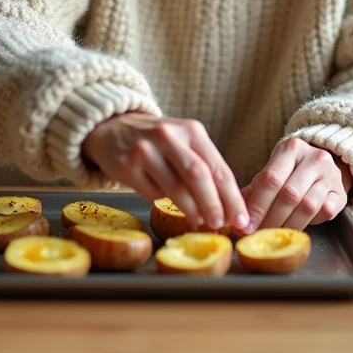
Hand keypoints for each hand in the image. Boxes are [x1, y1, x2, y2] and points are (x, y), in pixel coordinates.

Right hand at [82, 113, 248, 231]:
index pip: (218, 168)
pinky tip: (164, 200)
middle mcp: (169, 136)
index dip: (232, 197)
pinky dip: (161, 201)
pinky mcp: (126, 165)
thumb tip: (228, 207)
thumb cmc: (157, 141)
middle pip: (199, 176)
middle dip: (213, 205)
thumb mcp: (183, 141)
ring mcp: (145, 150)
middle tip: (220, 225)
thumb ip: (204, 166)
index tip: (240, 219)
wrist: (112, 127)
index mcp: (190, 130)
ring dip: (191, 210)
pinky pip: (151, 193)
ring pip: (175, 188)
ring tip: (200, 221)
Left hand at [241, 137, 352, 231]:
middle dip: (270, 219)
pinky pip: (325, 213)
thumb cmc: (291, 169)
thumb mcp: (273, 169)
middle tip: (256, 234)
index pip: (271, 179)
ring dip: (287, 224)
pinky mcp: (341, 194)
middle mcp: (315, 158)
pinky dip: (308, 223)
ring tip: (272, 234)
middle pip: (289, 194)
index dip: (257, 205)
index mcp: (292, 148)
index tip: (245, 225)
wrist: (324, 164)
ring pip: (308, 206)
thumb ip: (255, 188)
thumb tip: (236, 213)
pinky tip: (295, 226)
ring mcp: (331, 176)